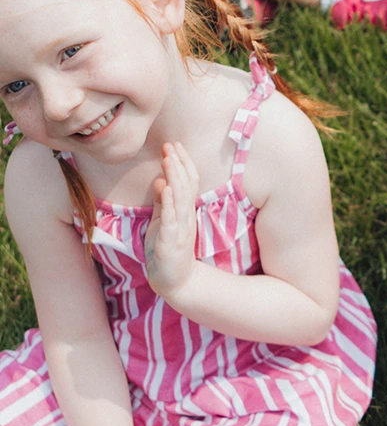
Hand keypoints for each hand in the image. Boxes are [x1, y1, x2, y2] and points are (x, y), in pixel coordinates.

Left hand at [145, 142, 199, 301]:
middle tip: (171, 145)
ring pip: (180, 197)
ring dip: (175, 176)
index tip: (174, 145)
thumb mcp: (162, 222)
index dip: (182, 163)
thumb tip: (160, 180)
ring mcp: (181, 228)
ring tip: (168, 159)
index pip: (188, 181)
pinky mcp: (172, 241)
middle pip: (186, 185)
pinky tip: (164, 187)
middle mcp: (186, 216)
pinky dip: (168, 202)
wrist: (176, 280)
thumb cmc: (167, 251)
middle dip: (178, 163)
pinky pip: (171, 218)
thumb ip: (162, 202)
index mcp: (184, 211)